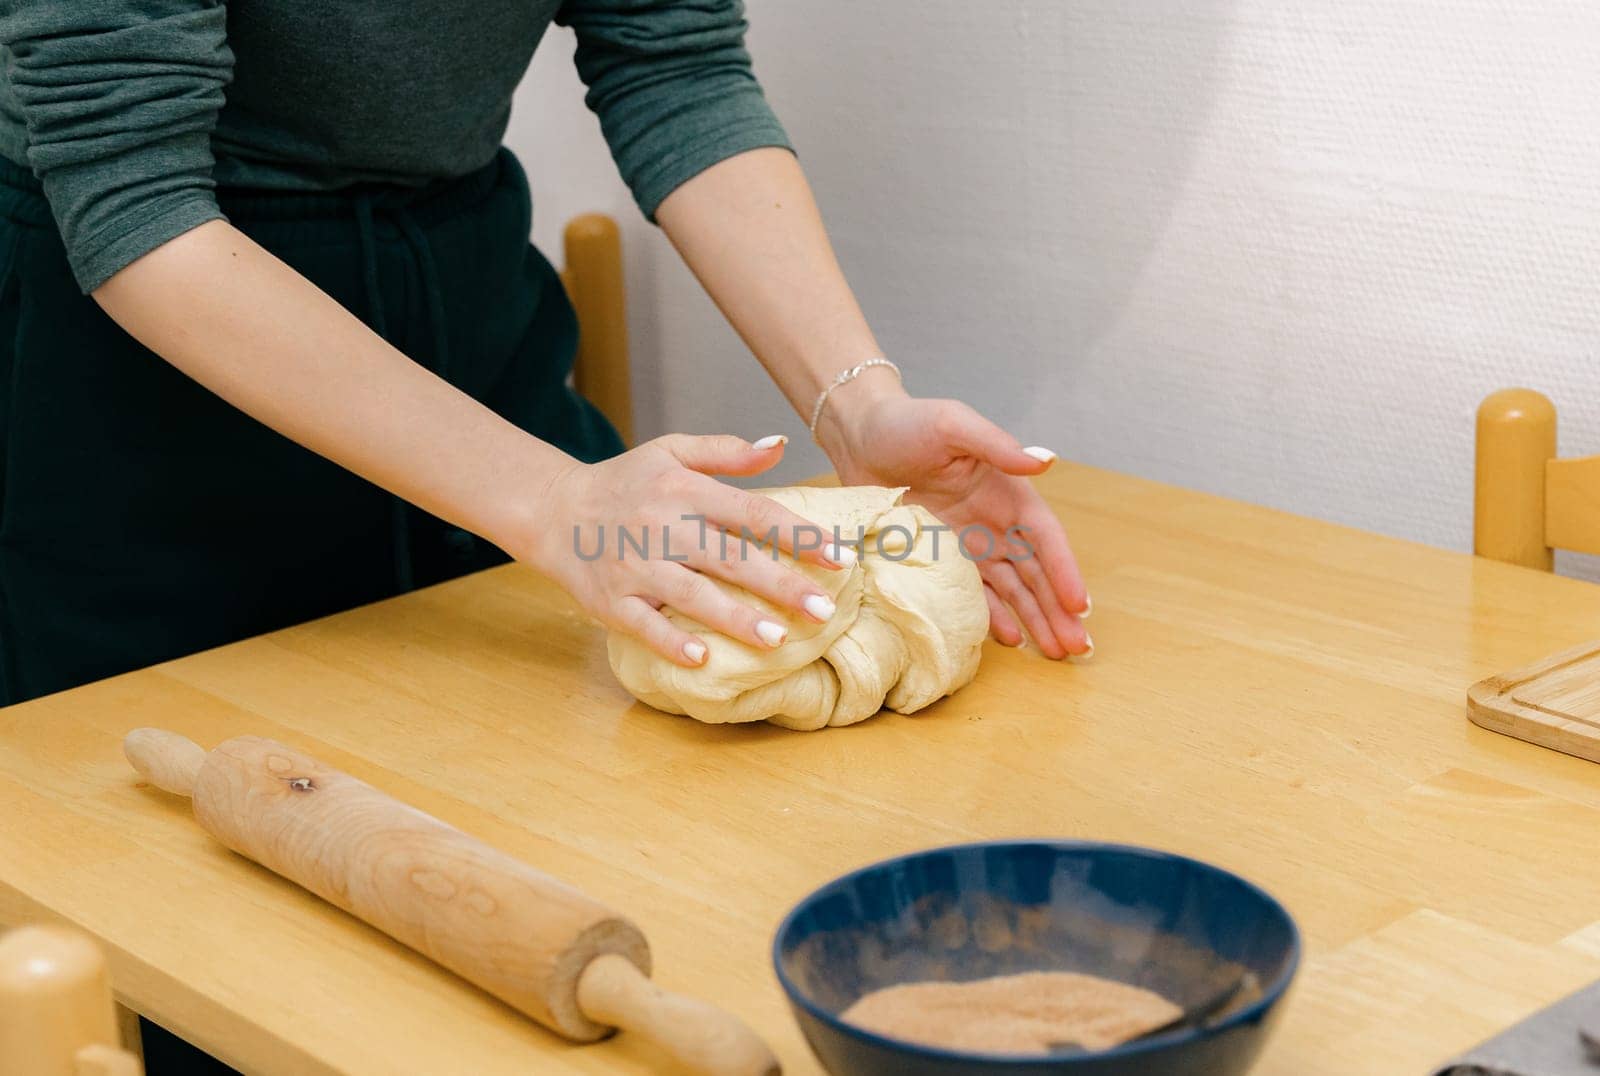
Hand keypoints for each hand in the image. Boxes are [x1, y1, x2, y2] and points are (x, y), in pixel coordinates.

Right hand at [522, 434, 851, 666]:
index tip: (840, 557)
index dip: (798, 535)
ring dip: (735, 618)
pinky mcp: (611, 600)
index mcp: (685, 491)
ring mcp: (636, 567)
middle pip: (731, 557)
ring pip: (692, 595)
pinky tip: (702, 659)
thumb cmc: (624, 483)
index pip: (753, 512)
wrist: (553, 510)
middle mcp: (663, 527)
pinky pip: (644, 624)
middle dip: (780, 585)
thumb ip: (726, 451)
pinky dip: (671, 641)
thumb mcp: (670, 452)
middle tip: (824, 611)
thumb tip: (780, 446)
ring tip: (777, 639)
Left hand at [817, 378, 1090, 658]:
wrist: (859, 436)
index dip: (1064, 572)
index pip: (1045, 538)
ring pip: (1012, 589)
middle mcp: (994, 522)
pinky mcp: (939, 559)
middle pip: (1036, 573)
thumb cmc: (908, 422)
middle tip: (1079, 648)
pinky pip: (974, 593)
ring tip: (1056, 653)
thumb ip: (997, 445)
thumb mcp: (953, 425)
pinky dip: (994, 616)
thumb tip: (1046, 461)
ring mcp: (968, 544)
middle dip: (1058, 609)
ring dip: (1035, 619)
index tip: (1079, 606)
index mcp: (1006, 491)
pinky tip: (1012, 639)